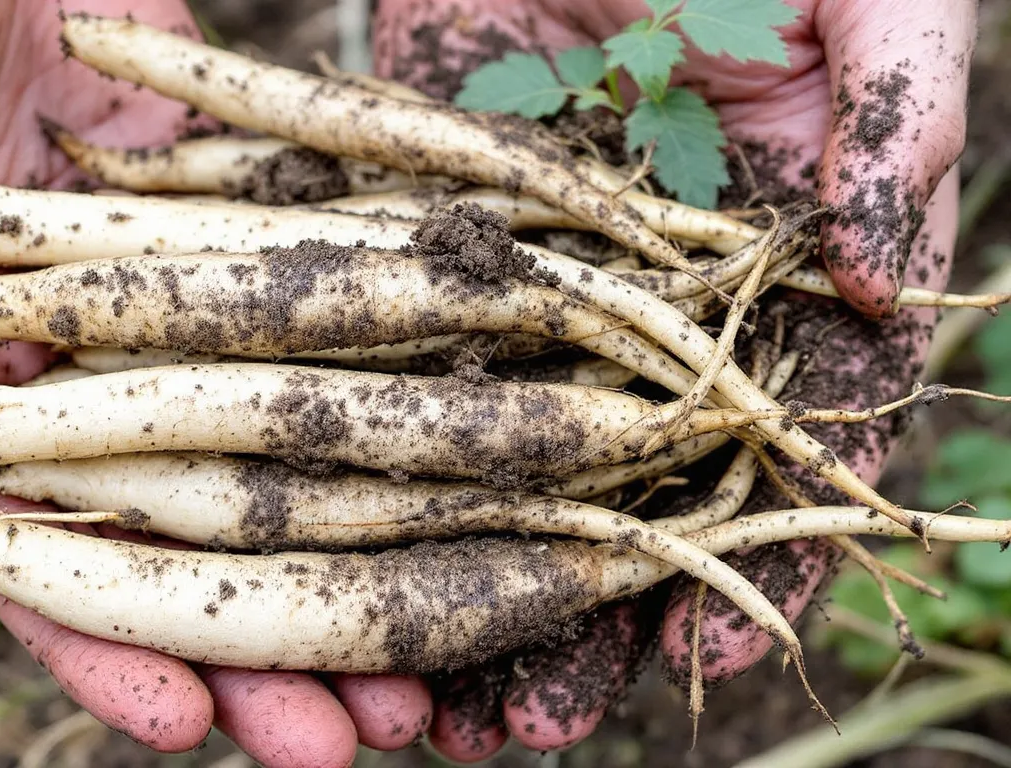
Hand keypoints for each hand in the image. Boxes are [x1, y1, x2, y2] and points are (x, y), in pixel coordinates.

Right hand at [0, 2, 431, 763]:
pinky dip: (377, 394)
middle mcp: (78, 350)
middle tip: (349, 740)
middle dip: (256, 639)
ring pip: (269, 447)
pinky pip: (314, 313)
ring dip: (345, 549)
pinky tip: (455, 470)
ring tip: (428, 658)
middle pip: (178, 525)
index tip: (186, 728)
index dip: (102, 645)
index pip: (31, 542)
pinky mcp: (243, 212)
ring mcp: (172, 287)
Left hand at [372, 0, 973, 758]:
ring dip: (449, 551)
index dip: (752, 550)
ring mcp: (515, 239)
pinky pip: (374, 317)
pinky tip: (317, 531)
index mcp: (767, 244)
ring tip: (414, 689)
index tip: (715, 655)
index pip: (765, 434)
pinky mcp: (409, 184)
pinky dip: (347, 422)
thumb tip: (884, 283)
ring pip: (483, 424)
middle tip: (526, 723)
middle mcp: (635, 270)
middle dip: (573, 598)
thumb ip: (898, 120)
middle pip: (610, 466)